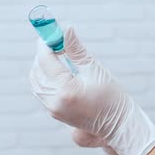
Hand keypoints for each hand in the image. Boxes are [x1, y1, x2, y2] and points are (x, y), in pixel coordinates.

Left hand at [29, 27, 154, 154]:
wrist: (118, 124)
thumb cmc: (111, 97)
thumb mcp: (94, 68)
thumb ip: (76, 49)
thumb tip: (66, 30)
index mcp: (65, 90)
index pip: (46, 60)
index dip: (46, 44)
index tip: (51, 33)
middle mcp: (55, 102)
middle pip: (37, 71)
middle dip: (42, 54)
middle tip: (53, 41)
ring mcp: (53, 109)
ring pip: (36, 82)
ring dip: (41, 66)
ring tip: (55, 54)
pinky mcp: (54, 112)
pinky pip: (41, 91)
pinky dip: (44, 77)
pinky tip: (56, 69)